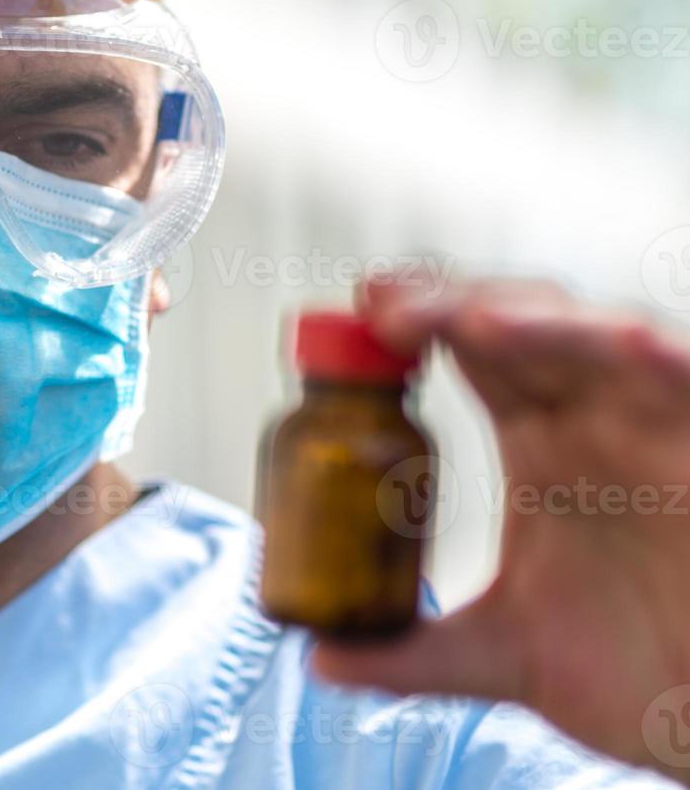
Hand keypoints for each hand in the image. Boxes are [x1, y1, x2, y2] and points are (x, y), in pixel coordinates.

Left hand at [310, 276, 689, 782]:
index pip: (471, 353)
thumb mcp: (503, 654)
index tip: (357, 313)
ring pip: (594, 335)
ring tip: (468, 320)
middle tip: (382, 305)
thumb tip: (322, 657)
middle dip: (449, 304)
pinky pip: (686, 378)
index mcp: (539, 439)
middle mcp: (592, 416)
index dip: (416, 323)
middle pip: (516, 324)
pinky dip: (652, 354)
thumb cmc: (638, 671)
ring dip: (535, 319)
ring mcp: (653, 425)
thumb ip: (411, 652)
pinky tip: (616, 340)